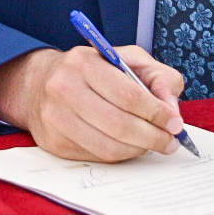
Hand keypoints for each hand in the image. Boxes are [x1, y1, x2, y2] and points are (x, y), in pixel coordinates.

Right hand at [0, 43, 186, 162]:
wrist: (38, 83)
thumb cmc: (91, 70)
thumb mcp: (125, 58)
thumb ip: (157, 76)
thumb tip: (171, 108)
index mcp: (84, 62)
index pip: (129, 96)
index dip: (158, 114)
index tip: (175, 123)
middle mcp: (64, 88)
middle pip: (120, 125)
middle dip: (153, 137)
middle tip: (170, 142)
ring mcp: (55, 118)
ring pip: (109, 147)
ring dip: (139, 150)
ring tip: (153, 145)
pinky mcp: (53, 142)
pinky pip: (96, 156)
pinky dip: (120, 155)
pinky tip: (129, 146)